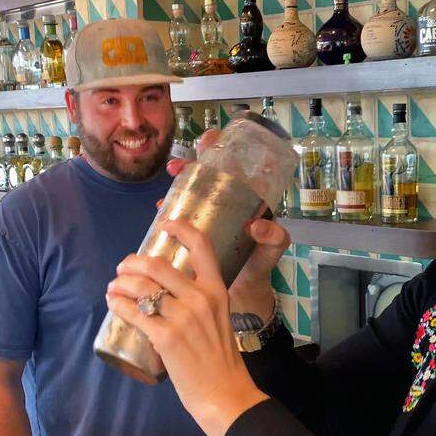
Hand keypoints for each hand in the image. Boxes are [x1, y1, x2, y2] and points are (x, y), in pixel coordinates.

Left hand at [106, 219, 268, 435]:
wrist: (224, 392)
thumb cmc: (220, 358)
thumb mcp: (220, 318)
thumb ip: (200, 300)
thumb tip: (167, 289)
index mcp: (217, 290)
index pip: (201, 246)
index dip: (180, 228)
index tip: (165, 224)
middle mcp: (201, 299)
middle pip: (158, 265)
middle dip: (133, 262)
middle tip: (123, 268)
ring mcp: (183, 318)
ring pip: (141, 287)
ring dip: (120, 282)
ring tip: (114, 286)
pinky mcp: (166, 338)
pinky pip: (134, 312)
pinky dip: (118, 303)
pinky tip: (113, 302)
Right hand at [158, 156, 290, 319]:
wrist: (244, 293)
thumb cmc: (261, 265)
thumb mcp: (273, 249)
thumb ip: (274, 237)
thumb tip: (256, 226)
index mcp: (244, 200)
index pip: (230, 166)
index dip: (218, 150)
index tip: (208, 142)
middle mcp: (222, 205)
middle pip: (203, 176)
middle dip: (188, 165)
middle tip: (177, 167)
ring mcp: (205, 219)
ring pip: (187, 194)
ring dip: (175, 186)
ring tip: (166, 187)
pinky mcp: (191, 236)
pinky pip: (177, 218)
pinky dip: (167, 212)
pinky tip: (161, 211)